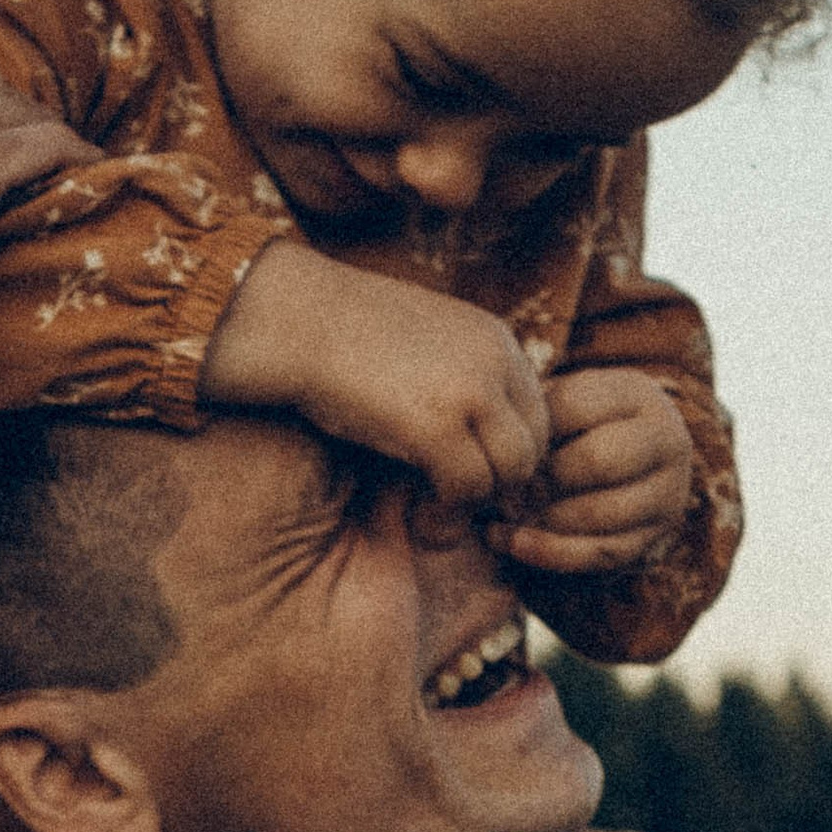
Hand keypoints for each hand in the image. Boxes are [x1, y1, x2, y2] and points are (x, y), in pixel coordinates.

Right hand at [201, 239, 550, 507]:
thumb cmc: (343, 334)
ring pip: (511, 472)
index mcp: (496, 339)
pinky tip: (421, 512)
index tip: (477, 477)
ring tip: (440, 509)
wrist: (294, 318)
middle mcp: (496, 361)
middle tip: (461, 502)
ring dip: (478, 500)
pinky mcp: (437, 427)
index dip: (510, 455)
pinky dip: (448, 510)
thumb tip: (477, 432)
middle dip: (502, 484)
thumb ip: (462, 375)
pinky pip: (468, 488)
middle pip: (534, 446)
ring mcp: (470, 393)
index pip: (537, 414)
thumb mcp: (424, 341)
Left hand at [497, 366, 694, 577]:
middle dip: (542, 479)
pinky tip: (515, 544)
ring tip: (503, 518)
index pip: (573, 407)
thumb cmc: (576, 426)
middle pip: (597, 461)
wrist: (626, 459)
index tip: (497, 449)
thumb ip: (535, 418)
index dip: (530, 432)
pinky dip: (552, 553)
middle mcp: (666, 440)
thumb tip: (497, 461)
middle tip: (503, 489)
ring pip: (601, 513)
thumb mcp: (561, 403)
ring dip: (544, 520)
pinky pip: (601, 552)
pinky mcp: (655, 536)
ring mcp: (667, 492)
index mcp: (638, 395)